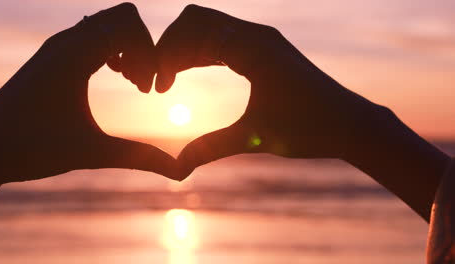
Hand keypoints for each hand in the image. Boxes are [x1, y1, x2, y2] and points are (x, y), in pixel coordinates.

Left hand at [0, 3, 177, 186]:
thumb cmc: (31, 148)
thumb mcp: (92, 153)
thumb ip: (140, 157)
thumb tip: (181, 172)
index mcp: (74, 55)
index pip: (128, 26)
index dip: (150, 55)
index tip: (148, 92)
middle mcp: (67, 41)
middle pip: (124, 16)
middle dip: (144, 47)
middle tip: (142, 85)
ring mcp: (60, 45)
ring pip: (110, 23)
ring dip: (130, 47)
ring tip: (132, 81)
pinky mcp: (58, 54)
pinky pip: (96, 33)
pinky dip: (115, 48)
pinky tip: (116, 76)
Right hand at [156, 5, 380, 176]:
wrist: (350, 124)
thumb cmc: (308, 128)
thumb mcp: (255, 137)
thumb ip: (212, 147)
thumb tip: (178, 166)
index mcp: (253, 47)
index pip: (194, 30)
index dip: (167, 55)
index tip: (158, 88)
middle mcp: (257, 35)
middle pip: (197, 21)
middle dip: (171, 46)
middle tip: (158, 81)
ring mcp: (263, 41)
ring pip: (210, 29)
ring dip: (185, 49)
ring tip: (168, 80)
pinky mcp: (266, 52)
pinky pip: (224, 42)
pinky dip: (202, 53)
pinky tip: (190, 73)